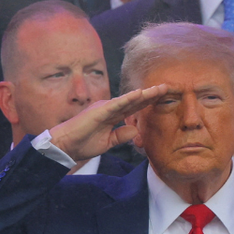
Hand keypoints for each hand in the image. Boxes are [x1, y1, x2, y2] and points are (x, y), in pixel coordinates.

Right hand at [49, 84, 167, 161]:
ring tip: (159, 89)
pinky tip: (140, 94)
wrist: (65, 146)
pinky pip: (117, 104)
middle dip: (151, 95)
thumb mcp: (108, 142)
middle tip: (168, 87)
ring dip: (144, 94)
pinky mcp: (99, 111)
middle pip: (135, 100)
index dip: (149, 102)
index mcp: (112, 115)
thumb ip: (121, 135)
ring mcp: (105, 108)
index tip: (164, 97)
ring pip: (129, 99)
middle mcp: (110, 108)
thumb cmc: (83, 143)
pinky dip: (128, 99)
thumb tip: (136, 130)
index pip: (134, 107)